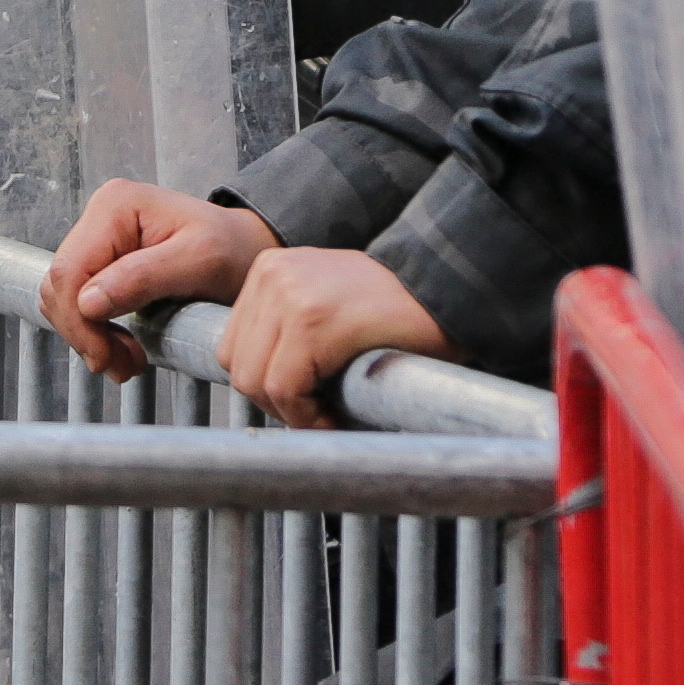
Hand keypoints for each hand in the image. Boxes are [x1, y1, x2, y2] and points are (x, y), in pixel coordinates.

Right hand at [35, 181, 279, 382]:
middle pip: (61, 288)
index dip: (78, 322)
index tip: (106, 357)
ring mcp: (99, 239)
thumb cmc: (234, 250)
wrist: (249, 252)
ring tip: (128, 360)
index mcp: (116, 206)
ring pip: (65, 300)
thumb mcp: (199, 261)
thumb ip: (143, 277)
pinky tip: (124, 348)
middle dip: (86, 335)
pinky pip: (79, 304)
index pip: (69, 271)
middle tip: (122, 365)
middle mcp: (100, 216)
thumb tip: (88, 302)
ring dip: (90, 339)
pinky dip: (96, 333)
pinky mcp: (103, 263)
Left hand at [215, 247, 444, 427]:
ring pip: (256, 382)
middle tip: (318, 413)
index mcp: (270, 268)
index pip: (233, 347)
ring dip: (291, 412)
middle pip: (239, 367)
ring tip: (330, 414)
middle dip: (275, 404)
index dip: (266, 386)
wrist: (451, 290)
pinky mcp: (313, 321)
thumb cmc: (393, 312)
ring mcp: (291, 295)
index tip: (305, 400)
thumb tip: (257, 388)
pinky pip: (286, 389)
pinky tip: (337, 415)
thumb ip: (285, 332)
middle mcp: (274, 274)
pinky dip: (307, 416)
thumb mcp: (324, 303)